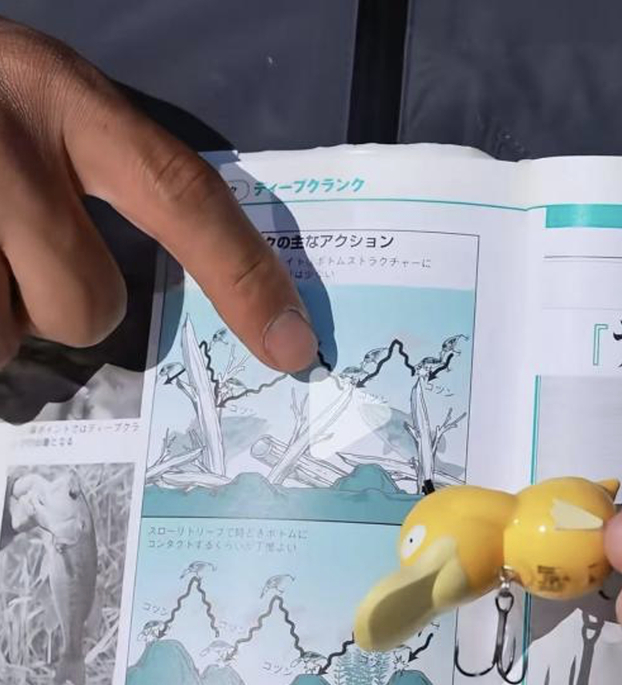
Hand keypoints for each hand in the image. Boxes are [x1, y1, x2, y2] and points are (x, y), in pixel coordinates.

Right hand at [0, 18, 317, 371]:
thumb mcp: (39, 101)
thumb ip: (93, 175)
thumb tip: (125, 297)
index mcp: (67, 102)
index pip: (185, 199)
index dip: (245, 279)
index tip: (294, 348)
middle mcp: (12, 150)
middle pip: (86, 308)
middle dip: (59, 303)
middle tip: (13, 247)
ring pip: (5, 336)